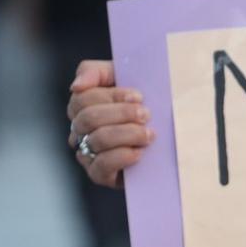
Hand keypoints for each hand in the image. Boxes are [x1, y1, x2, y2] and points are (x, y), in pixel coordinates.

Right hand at [66, 59, 153, 188]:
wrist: (169, 136)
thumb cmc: (142, 102)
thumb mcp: (123, 77)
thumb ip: (95, 72)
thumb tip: (76, 86)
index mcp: (81, 105)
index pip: (84, 97)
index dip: (113, 96)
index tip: (139, 96)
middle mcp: (79, 129)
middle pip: (89, 118)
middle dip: (122, 114)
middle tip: (146, 115)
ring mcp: (86, 152)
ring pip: (97, 140)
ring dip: (128, 134)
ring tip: (149, 134)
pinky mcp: (99, 174)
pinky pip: (102, 166)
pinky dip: (123, 157)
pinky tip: (139, 153)